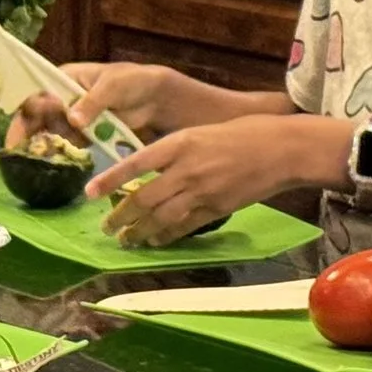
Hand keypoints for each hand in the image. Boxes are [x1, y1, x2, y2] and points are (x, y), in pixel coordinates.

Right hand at [5, 62, 190, 149]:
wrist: (157, 100)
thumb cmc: (133, 82)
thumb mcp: (113, 86)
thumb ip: (92, 102)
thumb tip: (73, 121)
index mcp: (65, 78)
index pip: (37, 95)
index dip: (24, 116)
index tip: (16, 138)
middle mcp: (64, 96)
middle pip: (37, 117)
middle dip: (29, 135)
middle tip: (21, 155)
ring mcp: (73, 116)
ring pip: (50, 132)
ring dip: (46, 145)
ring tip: (41, 159)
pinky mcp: (84, 133)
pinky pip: (67, 143)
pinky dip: (62, 151)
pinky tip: (58, 160)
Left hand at [85, 115, 312, 248]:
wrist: (281, 148)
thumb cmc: (242, 132)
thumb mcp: (199, 130)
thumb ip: (173, 150)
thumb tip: (145, 171)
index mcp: (179, 142)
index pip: (134, 163)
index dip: (109, 181)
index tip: (90, 193)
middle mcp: (186, 168)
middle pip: (144, 198)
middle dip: (120, 216)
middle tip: (105, 227)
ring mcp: (202, 191)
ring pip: (161, 217)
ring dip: (139, 232)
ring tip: (125, 240)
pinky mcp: (217, 208)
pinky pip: (185, 227)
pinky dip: (166, 236)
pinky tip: (154, 242)